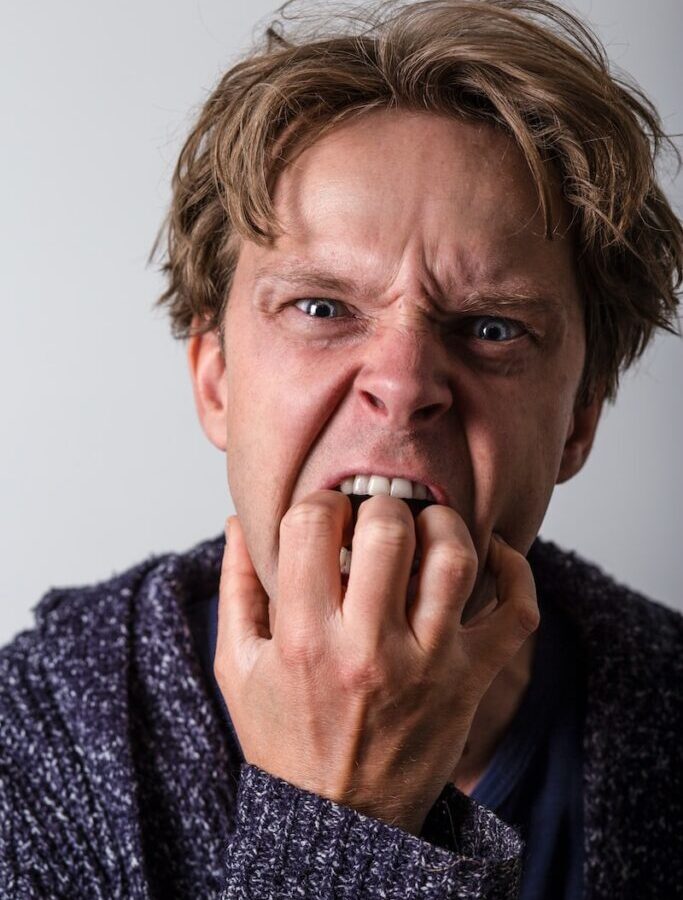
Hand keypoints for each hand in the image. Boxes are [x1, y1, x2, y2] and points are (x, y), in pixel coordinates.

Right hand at [215, 491, 538, 835]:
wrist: (341, 820)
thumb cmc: (287, 739)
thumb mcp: (238, 668)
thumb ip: (237, 588)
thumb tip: (238, 522)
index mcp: (305, 639)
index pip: (312, 525)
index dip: (319, 504)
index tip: (325, 517)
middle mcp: (370, 648)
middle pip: (389, 530)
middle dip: (380, 506)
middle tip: (375, 519)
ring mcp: (429, 665)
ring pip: (454, 559)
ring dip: (442, 524)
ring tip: (425, 528)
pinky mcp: (470, 681)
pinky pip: (516, 613)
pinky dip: (515, 571)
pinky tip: (492, 553)